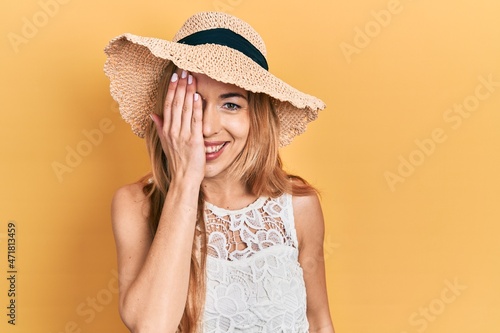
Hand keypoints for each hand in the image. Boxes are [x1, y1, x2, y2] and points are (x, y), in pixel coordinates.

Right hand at [151, 69, 204, 185]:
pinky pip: (195, 121)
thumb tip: (153, 115)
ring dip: (188, 92)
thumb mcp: (166, 143)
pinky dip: (196, 108)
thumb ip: (160, 128)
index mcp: (167, 130)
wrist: (184, 179)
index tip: (175, 76)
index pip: (169, 105)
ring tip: (191, 77)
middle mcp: (173, 131)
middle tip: (184, 70)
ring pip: (185, 109)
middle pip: (176, 103)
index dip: (172, 89)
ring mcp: (183, 135)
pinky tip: (197, 96)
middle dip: (180, 86)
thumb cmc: (178, 162)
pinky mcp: (194, 141)